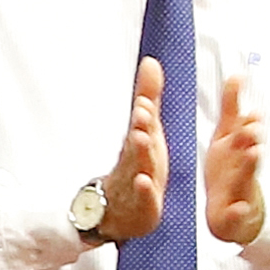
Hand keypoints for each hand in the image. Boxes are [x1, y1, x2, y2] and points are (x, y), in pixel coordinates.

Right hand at [79, 61, 169, 243]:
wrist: (118, 208)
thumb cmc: (136, 163)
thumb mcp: (145, 127)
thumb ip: (148, 96)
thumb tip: (151, 62)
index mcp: (138, 139)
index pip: (140, 122)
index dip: (143, 111)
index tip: (145, 99)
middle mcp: (135, 158)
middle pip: (136, 141)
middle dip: (140, 126)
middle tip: (144, 113)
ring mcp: (136, 181)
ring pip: (137, 166)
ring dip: (140, 153)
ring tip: (142, 139)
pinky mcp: (142, 204)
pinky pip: (143, 198)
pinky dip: (143, 191)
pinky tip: (145, 182)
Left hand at [202, 77, 266, 246]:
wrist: (234, 211)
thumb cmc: (231, 169)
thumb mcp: (227, 135)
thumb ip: (231, 106)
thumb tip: (237, 75)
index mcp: (239, 147)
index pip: (246, 130)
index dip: (249, 122)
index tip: (253, 111)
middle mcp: (244, 166)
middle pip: (250, 149)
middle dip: (252, 138)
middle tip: (253, 128)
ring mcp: (241, 189)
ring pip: (247, 177)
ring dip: (251, 165)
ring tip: (255, 153)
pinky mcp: (235, 213)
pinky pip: (237, 213)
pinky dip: (238, 211)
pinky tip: (239, 208)